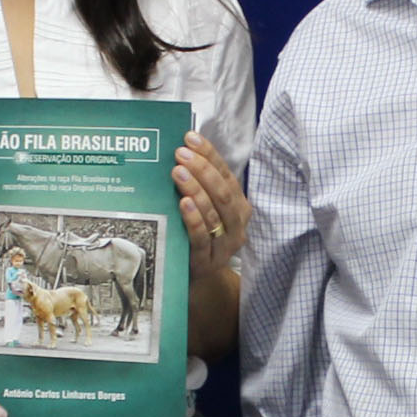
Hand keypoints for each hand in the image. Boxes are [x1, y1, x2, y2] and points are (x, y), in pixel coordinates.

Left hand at [174, 130, 248, 288]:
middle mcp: (237, 224)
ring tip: (178, 172)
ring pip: (214, 213)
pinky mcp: (208, 261)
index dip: (209, 154)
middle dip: (202, 169)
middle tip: (180, 154)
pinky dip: (194, 219)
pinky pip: (202, 238)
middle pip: (223, 192)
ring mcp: (225, 245)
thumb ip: (198, 185)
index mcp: (238, 206)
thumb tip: (180, 150)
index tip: (190, 138)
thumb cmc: (197, 236)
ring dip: (196, 189)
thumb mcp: (203, 209)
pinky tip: (183, 204)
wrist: (196, 278)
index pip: (226, 174)